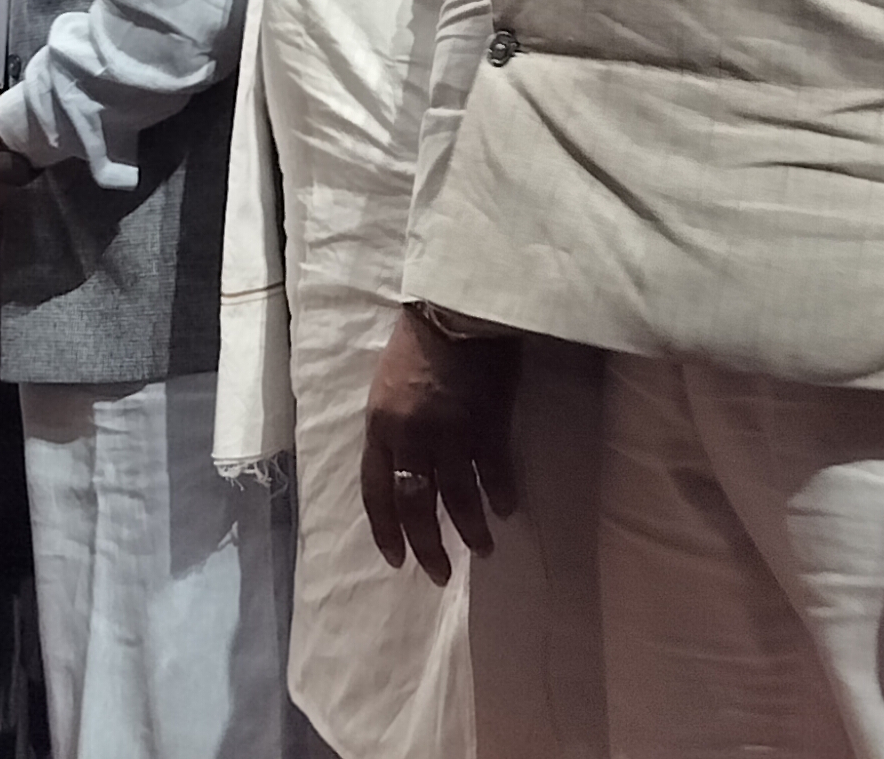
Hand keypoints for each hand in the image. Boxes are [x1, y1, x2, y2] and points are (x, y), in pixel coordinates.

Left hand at [362, 309, 522, 583]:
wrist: (455, 309)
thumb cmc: (417, 343)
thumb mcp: (387, 387)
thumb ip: (392, 428)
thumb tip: (402, 466)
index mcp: (379, 426)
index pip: (376, 491)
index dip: (385, 530)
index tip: (396, 559)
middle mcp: (410, 436)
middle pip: (415, 504)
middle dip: (426, 545)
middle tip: (439, 575)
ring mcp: (450, 433)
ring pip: (457, 498)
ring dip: (470, 529)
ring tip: (482, 550)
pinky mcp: (487, 425)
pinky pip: (493, 473)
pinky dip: (500, 495)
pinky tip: (507, 510)